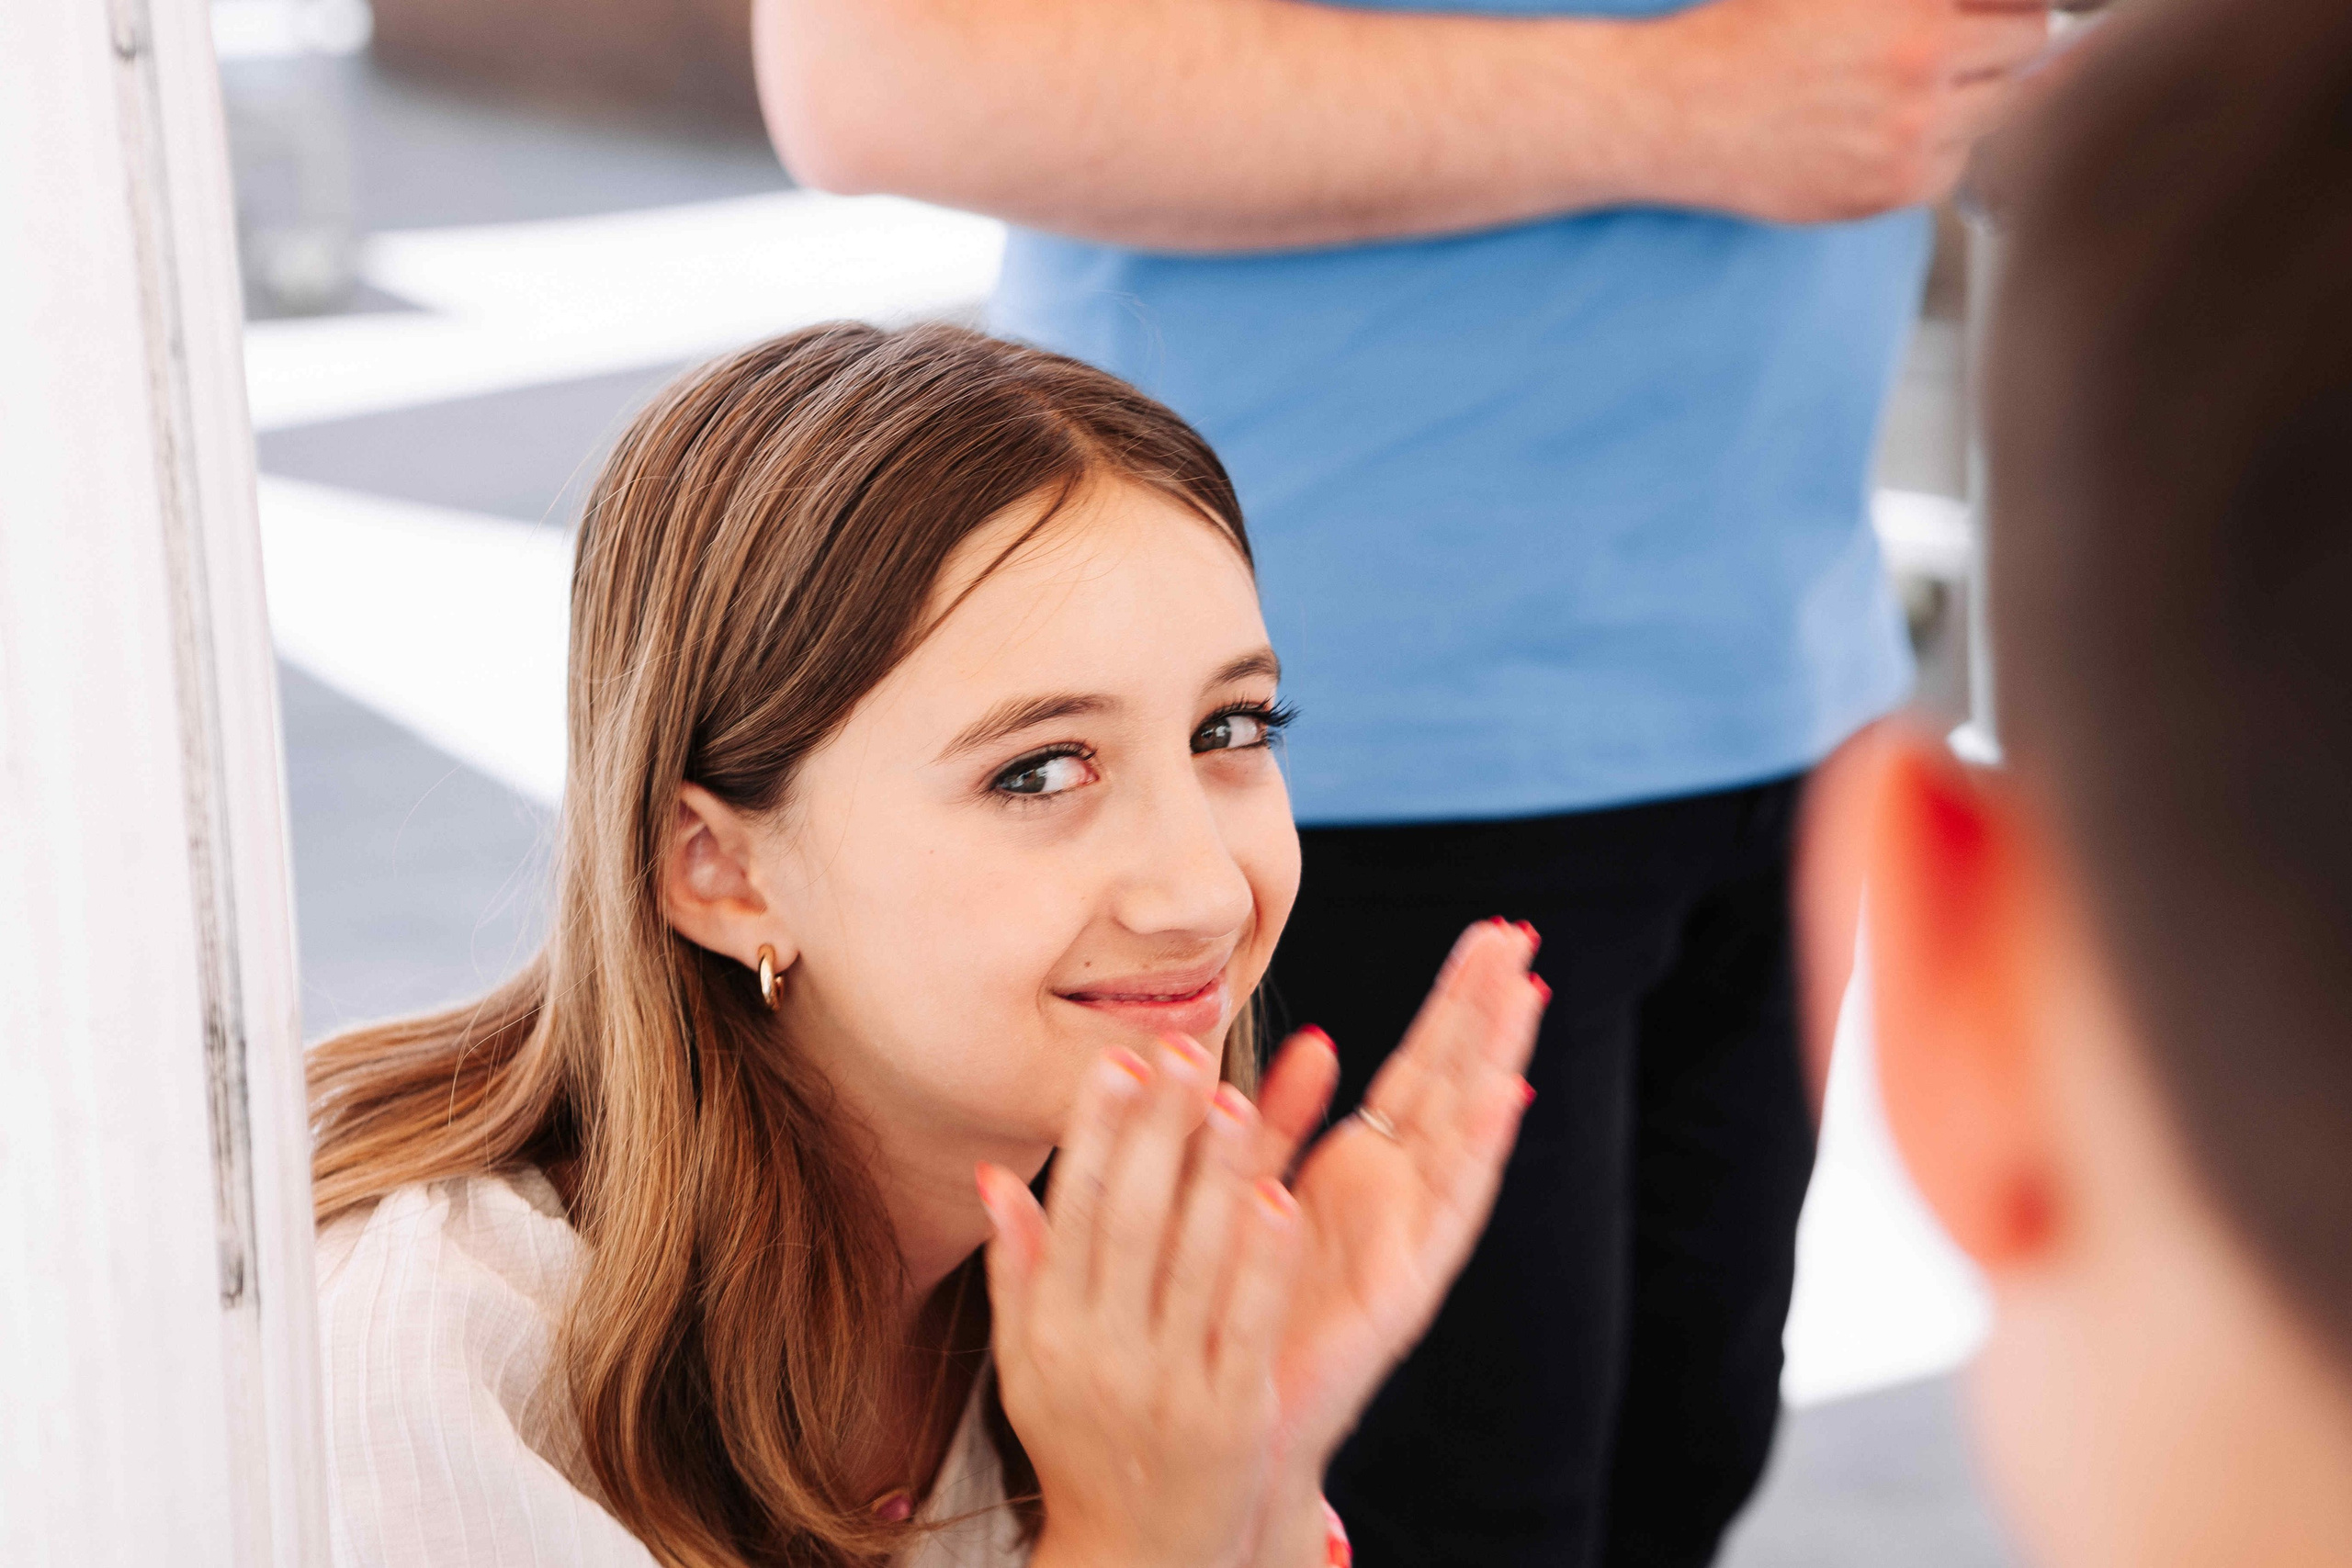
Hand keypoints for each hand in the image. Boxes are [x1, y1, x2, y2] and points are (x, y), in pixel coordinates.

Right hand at [980, 1034, 1301, 1567]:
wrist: (1137, 1561)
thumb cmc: (1085, 1445)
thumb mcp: (1030, 1366)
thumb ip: (1018, 1270)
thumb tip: (992, 1174)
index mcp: (1051, 1334)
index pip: (1075, 1212)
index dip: (1098, 1133)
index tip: (1119, 1060)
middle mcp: (1100, 1357)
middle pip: (1132, 1223)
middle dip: (1157, 1132)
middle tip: (1182, 1051)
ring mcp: (1166, 1388)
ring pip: (1192, 1263)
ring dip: (1215, 1176)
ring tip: (1236, 1100)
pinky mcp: (1230, 1418)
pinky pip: (1246, 1326)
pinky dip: (1261, 1262)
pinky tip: (1280, 1200)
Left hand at [1246, 918, 1547, 1494]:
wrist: (1225, 1414)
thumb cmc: (1234, 1302)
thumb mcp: (1241, 1186)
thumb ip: (1273, 1118)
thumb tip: (1315, 1038)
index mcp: (1362, 1170)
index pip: (1421, 1068)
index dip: (1454, 1003)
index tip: (1487, 935)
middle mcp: (1398, 1198)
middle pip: (1454, 1084)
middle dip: (1486, 1009)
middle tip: (1518, 932)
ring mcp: (1409, 1241)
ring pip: (1465, 1131)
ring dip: (1497, 1060)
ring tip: (1527, 990)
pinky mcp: (1404, 1289)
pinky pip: (1450, 1211)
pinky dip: (1480, 1151)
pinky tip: (1507, 1097)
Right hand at [1645, 0, 2053, 221]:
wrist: (1677, 111)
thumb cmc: (1742, 33)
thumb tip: (1983, 9)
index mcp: (1913, 6)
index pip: (2026, 0)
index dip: (2007, 2)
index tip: (1992, 10)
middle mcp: (1923, 64)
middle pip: (2030, 48)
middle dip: (2002, 40)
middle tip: (1957, 43)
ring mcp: (1912, 134)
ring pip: (1998, 112)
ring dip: (1973, 95)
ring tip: (1905, 89)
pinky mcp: (1891, 191)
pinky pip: (1954, 166)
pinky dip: (1934, 148)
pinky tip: (1879, 131)